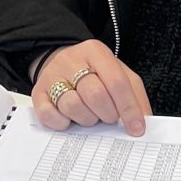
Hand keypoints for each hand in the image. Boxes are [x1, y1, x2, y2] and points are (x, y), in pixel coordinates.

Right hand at [31, 40, 150, 136]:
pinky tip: (70, 120)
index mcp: (95, 51)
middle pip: (95, 94)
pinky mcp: (38, 92)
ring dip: (87, 119)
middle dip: (107, 114)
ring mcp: (52, 75)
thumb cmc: (95, 73)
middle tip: (109, 118)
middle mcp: (71, 60)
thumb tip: (143, 122)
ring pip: (72, 106)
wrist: (62, 63)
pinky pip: (49, 115)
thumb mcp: (119, 74)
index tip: (137, 128)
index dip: (129, 108)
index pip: (117, 82)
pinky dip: (62, 123)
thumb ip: (135, 95)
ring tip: (90, 116)